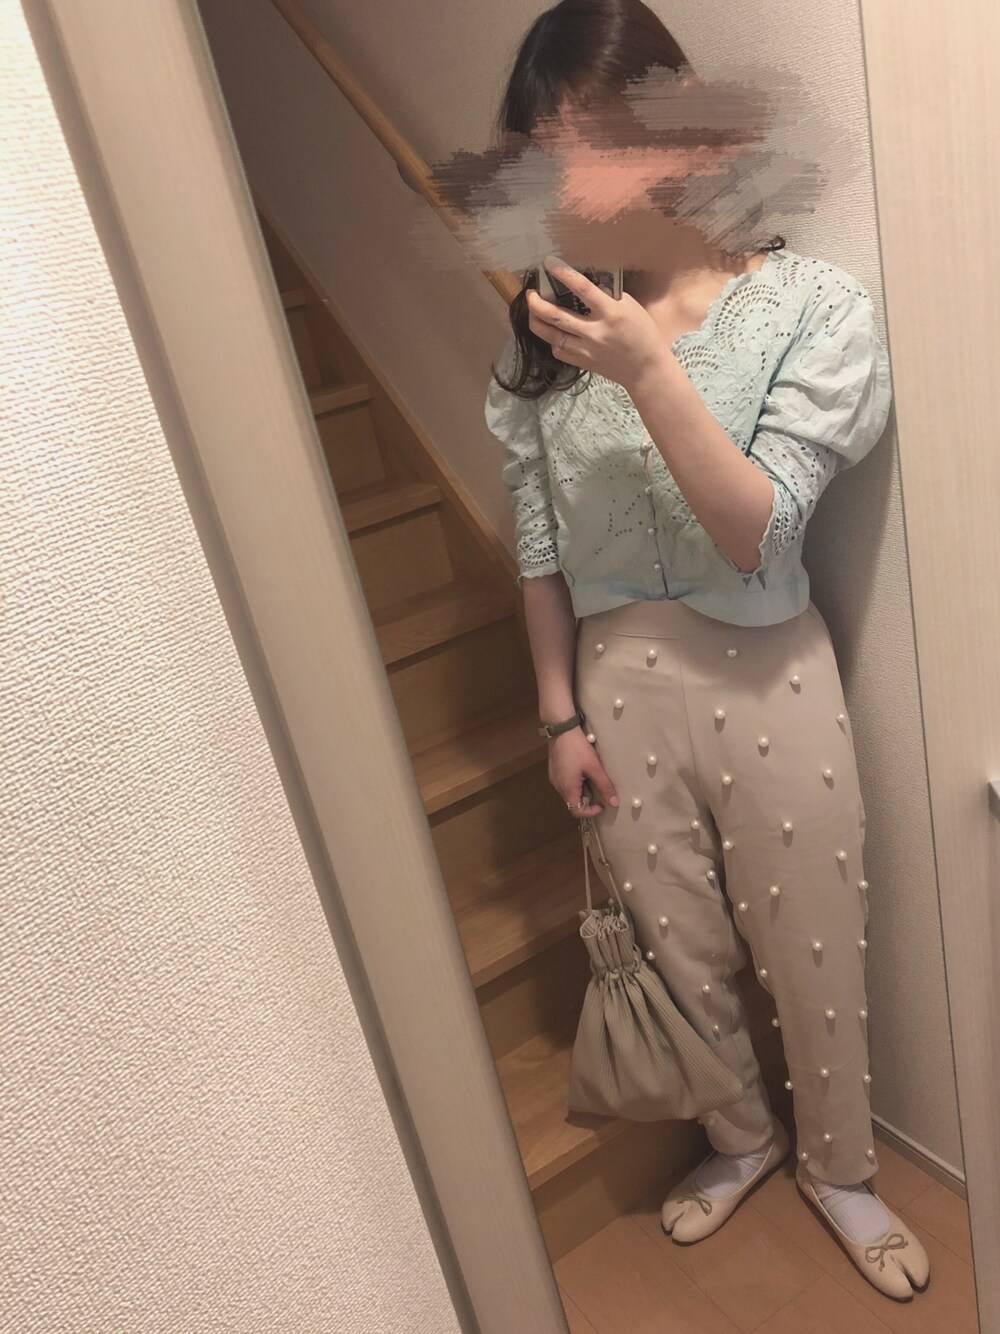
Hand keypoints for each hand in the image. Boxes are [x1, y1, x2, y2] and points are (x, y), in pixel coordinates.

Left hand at [526, 258, 666, 392]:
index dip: (563, 274)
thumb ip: (607, 296)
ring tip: (533, 310)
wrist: (645, 369)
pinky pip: (558, 350)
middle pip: (556, 316)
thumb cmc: (642, 333)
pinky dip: (551, 339)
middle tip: (530, 294)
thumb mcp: (630, 307)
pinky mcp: (581, 363)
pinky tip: (552, 331)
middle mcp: (595, 332)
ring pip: (550, 335)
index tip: (549, 264)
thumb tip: (582, 283)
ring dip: (535, 321)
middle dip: (536, 303)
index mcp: (611, 313)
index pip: (582, 289)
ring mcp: (586, 350)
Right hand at [548, 727, 619, 818]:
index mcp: (567, 788)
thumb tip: (614, 802)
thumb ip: (604, 786)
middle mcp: (558, 787)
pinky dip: (576, 782)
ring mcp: (554, 779)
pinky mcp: (554, 771)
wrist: (562, 729)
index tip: (602, 804)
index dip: (591, 812)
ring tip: (590, 774)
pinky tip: (582, 769)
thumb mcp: (594, 767)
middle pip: (574, 802)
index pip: (577, 811)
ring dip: (583, 789)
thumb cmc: (578, 748)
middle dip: (588, 797)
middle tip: (598, 784)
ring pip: (570, 792)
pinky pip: (566, 783)